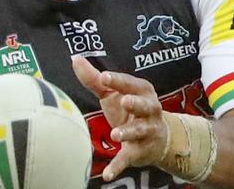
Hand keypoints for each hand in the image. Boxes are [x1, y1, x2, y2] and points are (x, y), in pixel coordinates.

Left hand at [71, 56, 167, 180]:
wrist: (158, 138)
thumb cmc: (130, 110)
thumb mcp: (114, 93)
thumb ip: (94, 78)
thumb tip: (75, 59)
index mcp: (142, 90)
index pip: (130, 83)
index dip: (118, 80)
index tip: (104, 77)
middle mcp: (149, 108)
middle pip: (144, 104)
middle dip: (135, 103)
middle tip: (124, 101)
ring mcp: (147, 130)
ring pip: (139, 131)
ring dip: (128, 132)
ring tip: (115, 134)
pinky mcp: (140, 151)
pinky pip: (129, 157)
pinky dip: (118, 166)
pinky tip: (108, 174)